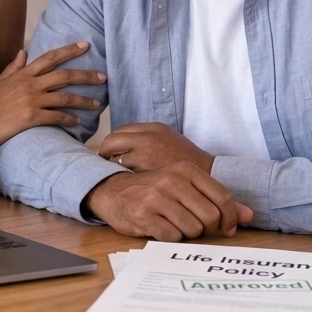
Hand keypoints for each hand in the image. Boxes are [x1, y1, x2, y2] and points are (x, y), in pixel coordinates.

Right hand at [0, 42, 105, 155]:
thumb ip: (13, 66)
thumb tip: (23, 51)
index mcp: (23, 75)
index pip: (50, 57)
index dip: (69, 50)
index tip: (84, 45)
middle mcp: (30, 84)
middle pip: (64, 75)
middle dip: (86, 75)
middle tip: (103, 76)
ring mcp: (31, 100)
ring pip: (65, 97)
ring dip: (83, 100)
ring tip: (96, 103)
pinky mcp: (32, 117)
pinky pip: (57, 117)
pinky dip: (69, 119)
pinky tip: (78, 122)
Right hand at [84, 163, 254, 239]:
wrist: (113, 192)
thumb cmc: (154, 191)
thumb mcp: (186, 187)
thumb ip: (217, 200)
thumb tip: (248, 216)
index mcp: (186, 169)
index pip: (223, 198)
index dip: (229, 218)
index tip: (226, 228)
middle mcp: (172, 180)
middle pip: (210, 217)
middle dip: (207, 229)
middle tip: (196, 227)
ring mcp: (157, 197)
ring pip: (193, 229)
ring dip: (188, 234)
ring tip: (175, 225)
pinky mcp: (143, 214)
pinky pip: (172, 236)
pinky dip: (170, 238)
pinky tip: (161, 228)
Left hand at [99, 122, 214, 173]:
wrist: (206, 174)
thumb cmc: (188, 159)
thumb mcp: (170, 139)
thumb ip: (150, 138)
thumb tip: (130, 143)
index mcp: (153, 128)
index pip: (120, 131)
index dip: (113, 143)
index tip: (111, 152)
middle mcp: (146, 138)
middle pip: (111, 142)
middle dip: (105, 153)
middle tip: (105, 163)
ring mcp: (144, 155)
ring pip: (114, 159)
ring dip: (112, 167)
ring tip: (115, 175)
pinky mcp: (145, 172)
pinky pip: (123, 174)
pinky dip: (121, 178)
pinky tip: (126, 183)